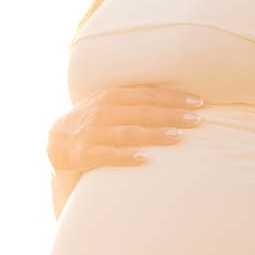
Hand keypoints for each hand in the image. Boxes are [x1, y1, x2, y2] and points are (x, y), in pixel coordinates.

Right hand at [48, 81, 202, 186]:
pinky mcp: (85, 153)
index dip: (174, 97)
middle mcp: (103, 110)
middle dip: (173, 114)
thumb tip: (176, 99)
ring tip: (178, 138)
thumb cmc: (93, 121)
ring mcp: (93, 131)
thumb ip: (136, 100)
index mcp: (112, 95)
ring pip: (129, 132)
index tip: (198, 102)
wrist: (56, 142)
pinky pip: (108, 155)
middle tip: (197, 119)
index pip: (149, 94)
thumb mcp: (110, 104)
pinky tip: (145, 159)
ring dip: (155, 134)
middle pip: (144, 111)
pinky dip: (126, 156)